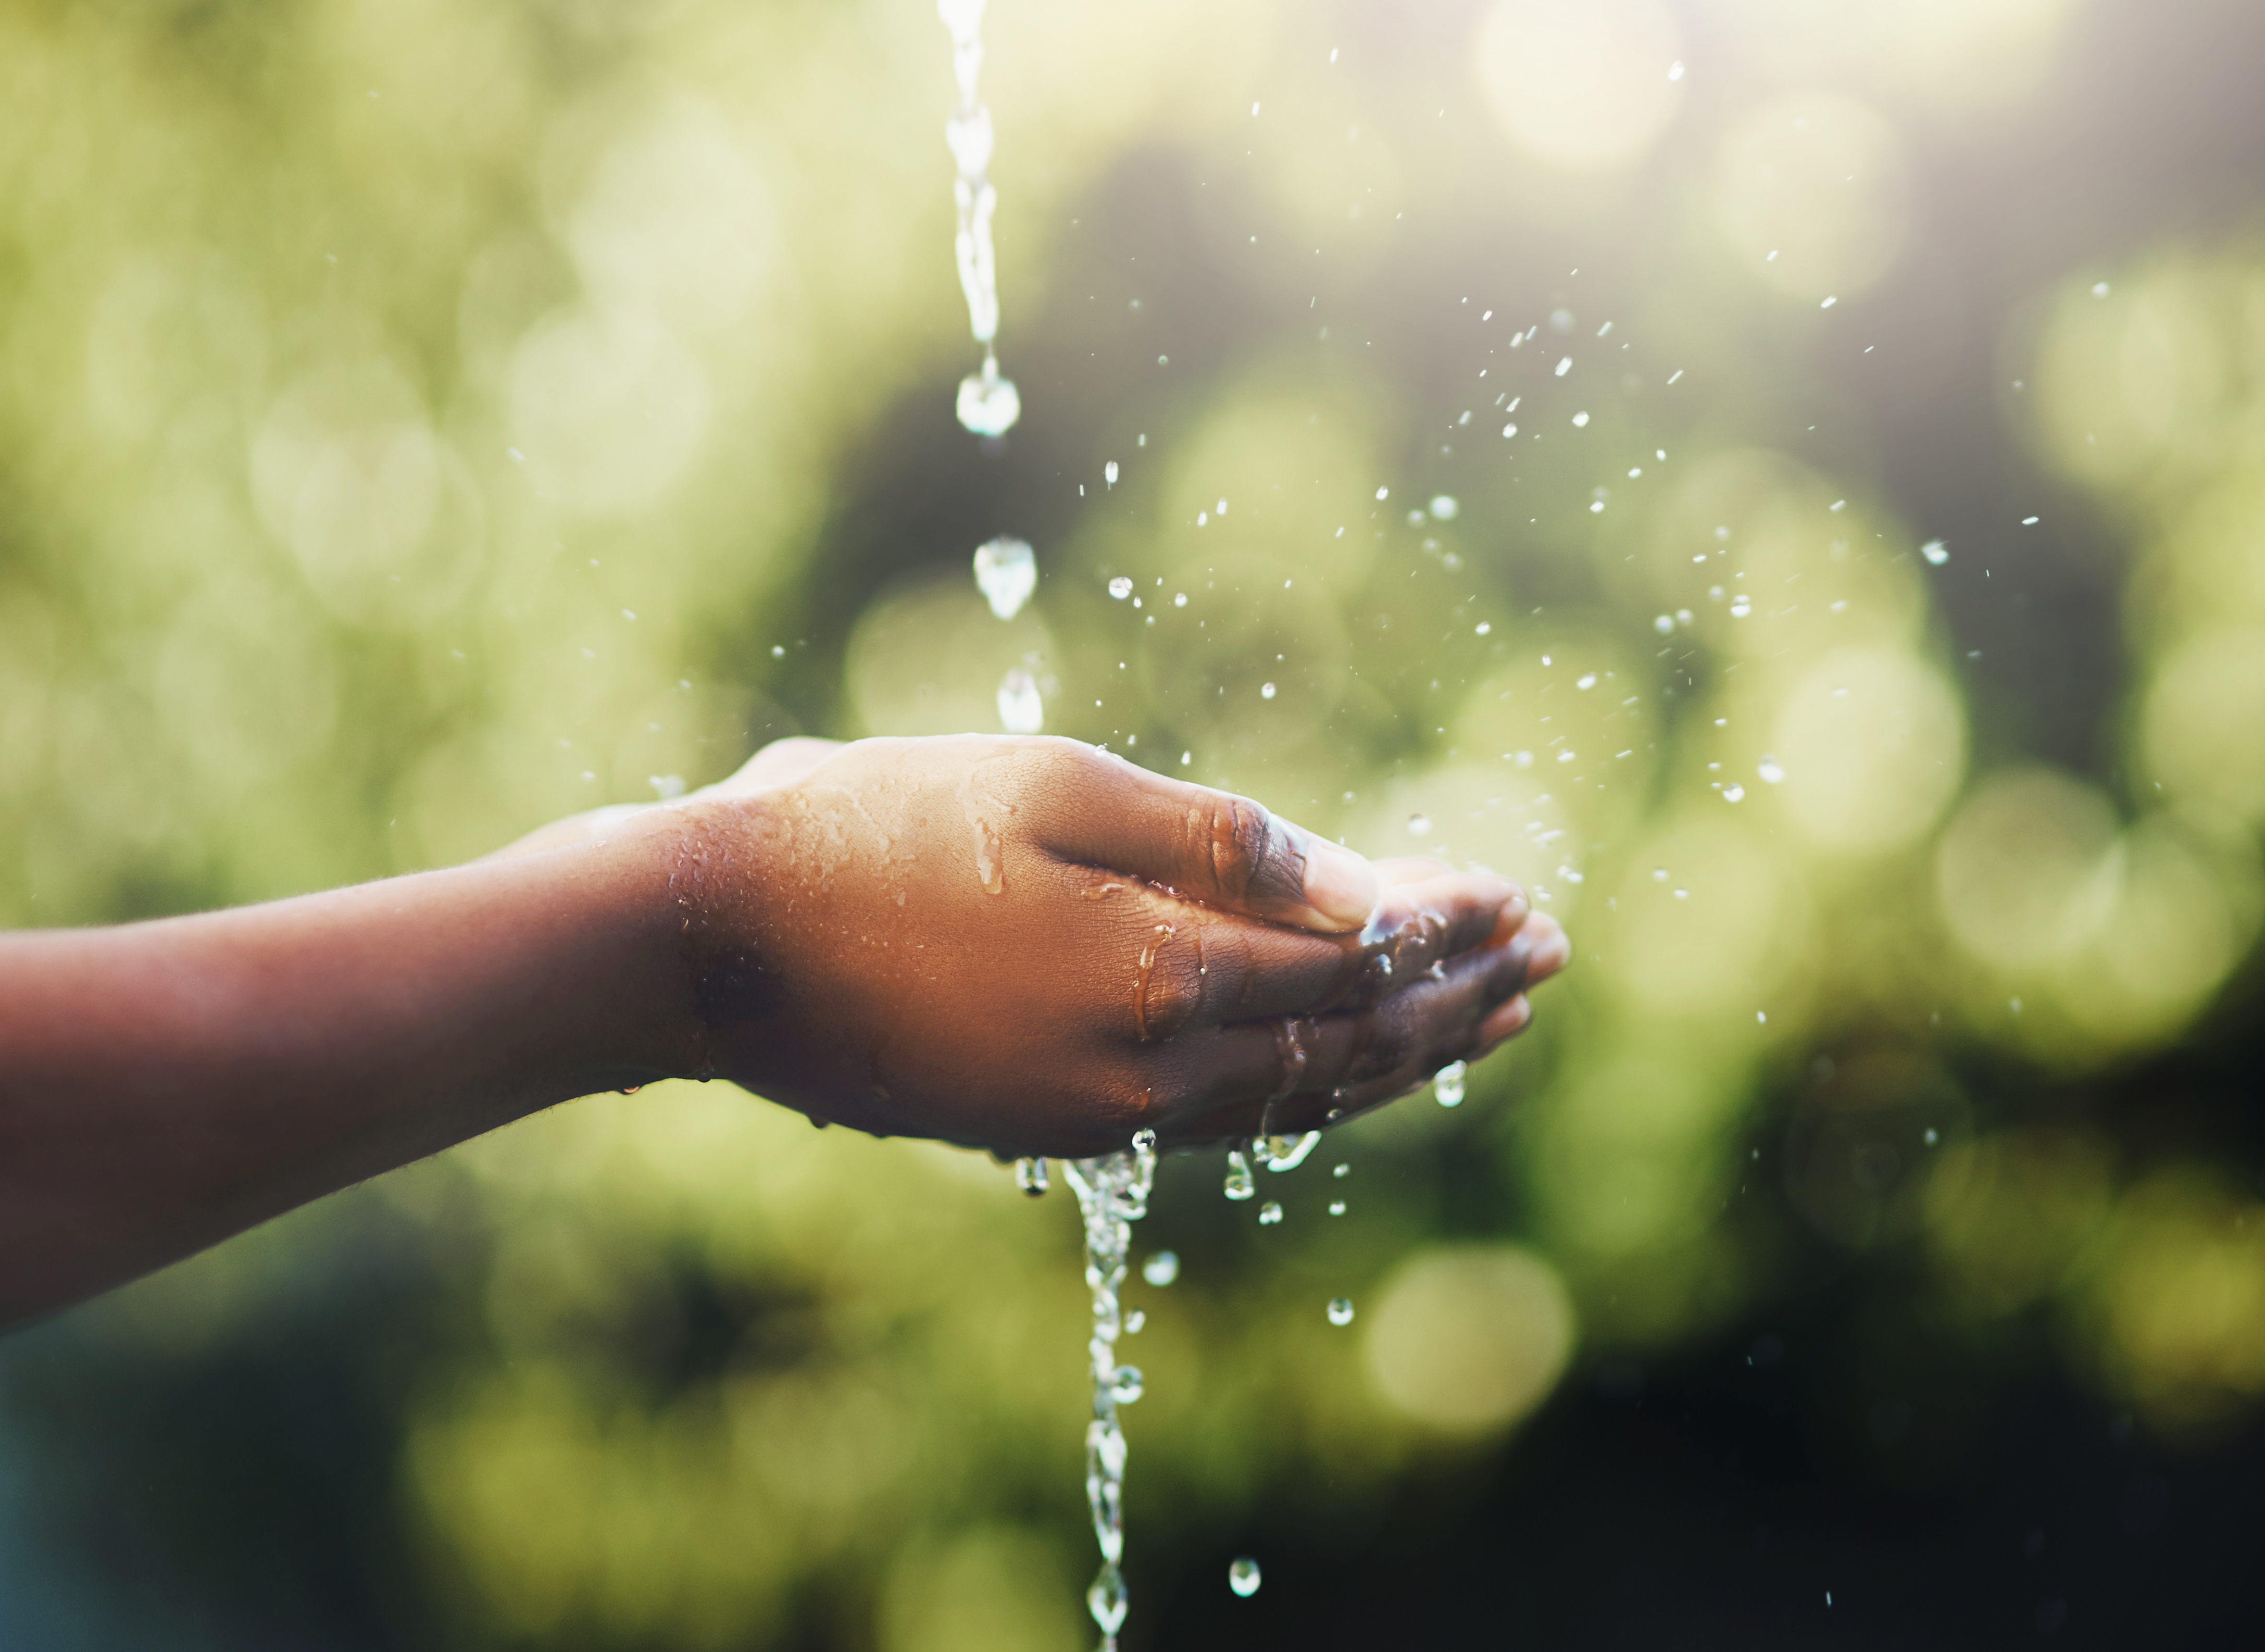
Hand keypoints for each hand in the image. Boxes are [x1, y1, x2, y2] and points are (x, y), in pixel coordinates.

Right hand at [668, 736, 1566, 1157]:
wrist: (718, 944)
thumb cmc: (873, 829)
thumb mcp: (1050, 790)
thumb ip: (1212, 842)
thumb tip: (1360, 888)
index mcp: (1157, 963)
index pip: (1357, 956)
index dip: (1450, 924)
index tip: (1524, 896)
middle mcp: (1147, 1063)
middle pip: (1348, 1045)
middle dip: (1456, 998)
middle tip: (1546, 961)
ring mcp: (1098, 1110)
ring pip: (1294, 1097)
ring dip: (1397, 1056)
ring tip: (1481, 1024)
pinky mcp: (1051, 1126)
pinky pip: (1216, 1121)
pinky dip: (1302, 1091)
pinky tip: (1332, 1069)